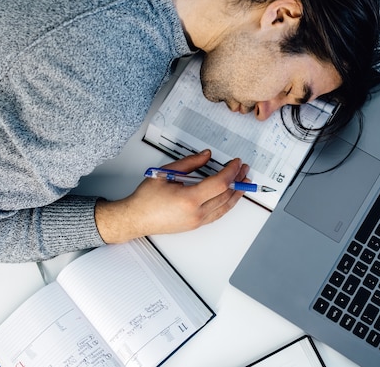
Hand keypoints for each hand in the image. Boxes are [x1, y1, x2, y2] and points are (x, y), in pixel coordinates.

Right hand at [95, 150, 248, 242]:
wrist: (135, 218)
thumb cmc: (146, 198)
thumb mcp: (166, 173)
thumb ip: (189, 163)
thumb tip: (207, 155)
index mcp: (189, 199)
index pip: (220, 183)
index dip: (231, 171)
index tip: (236, 162)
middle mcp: (196, 213)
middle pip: (226, 195)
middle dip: (238, 180)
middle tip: (243, 169)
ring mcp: (197, 221)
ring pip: (225, 207)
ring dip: (236, 193)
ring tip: (244, 181)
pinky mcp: (196, 225)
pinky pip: (218, 214)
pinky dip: (228, 203)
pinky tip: (231, 195)